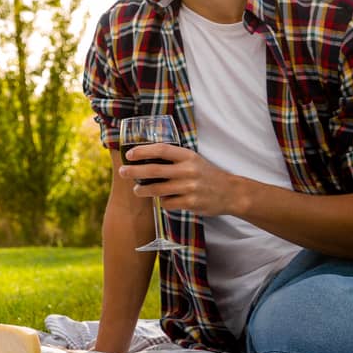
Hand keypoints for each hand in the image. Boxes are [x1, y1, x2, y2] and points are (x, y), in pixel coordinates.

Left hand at [118, 142, 246, 217]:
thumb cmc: (205, 174)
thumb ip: (173, 158)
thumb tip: (144, 157)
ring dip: (143, 190)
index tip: (129, 154)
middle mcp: (188, 170)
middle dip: (134, 171)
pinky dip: (162, 201)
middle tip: (122, 172)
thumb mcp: (193, 160)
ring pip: (157, 189)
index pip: (161, 149)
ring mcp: (190, 187)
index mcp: (188, 156)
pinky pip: (167, 203)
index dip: (143, 151)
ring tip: (137, 190)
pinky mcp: (191, 203)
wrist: (230, 192)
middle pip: (154, 170)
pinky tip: (163, 199)